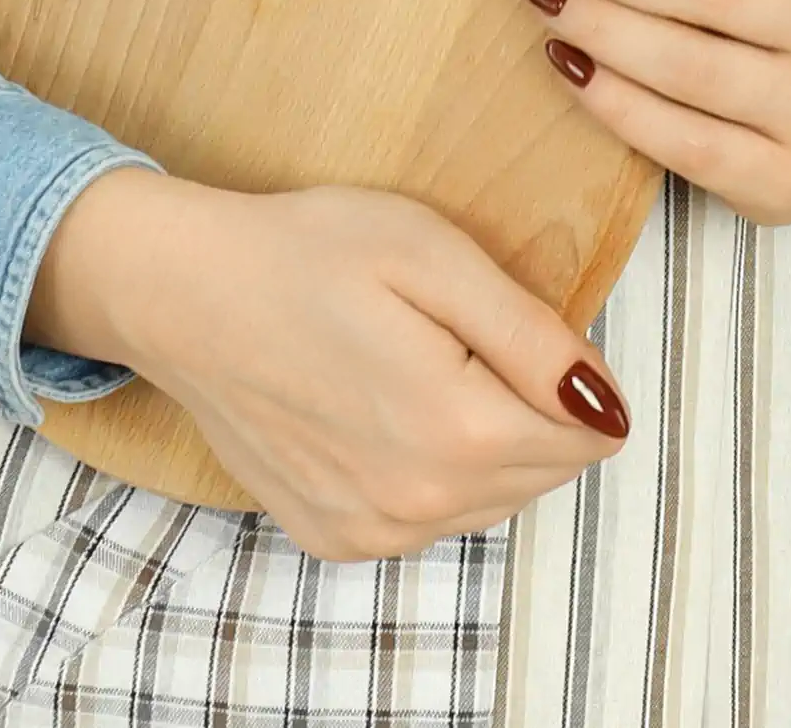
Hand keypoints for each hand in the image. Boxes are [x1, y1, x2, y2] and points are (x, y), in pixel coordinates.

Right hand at [24, 166, 626, 559]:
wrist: (184, 295)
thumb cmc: (311, 253)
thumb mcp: (437, 257)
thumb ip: (531, 337)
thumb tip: (606, 403)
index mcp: (453, 430)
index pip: (586, 436)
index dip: (582, 376)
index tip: (534, 324)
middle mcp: (414, 504)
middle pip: (544, 472)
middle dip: (541, 409)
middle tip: (476, 332)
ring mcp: (368, 532)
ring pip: (492, 499)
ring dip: (494, 442)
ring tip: (436, 362)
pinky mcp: (333, 537)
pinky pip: (431, 518)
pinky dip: (439, 471)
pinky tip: (397, 407)